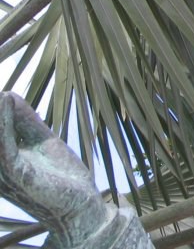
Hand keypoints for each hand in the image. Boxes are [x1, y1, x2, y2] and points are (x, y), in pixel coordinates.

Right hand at [0, 92, 107, 246]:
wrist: (81, 203)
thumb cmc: (60, 175)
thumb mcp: (42, 140)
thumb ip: (25, 120)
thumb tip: (7, 94)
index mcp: (2, 158)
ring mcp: (5, 172)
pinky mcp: (18, 176)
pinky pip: (4, 149)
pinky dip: (3, 125)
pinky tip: (5, 103)